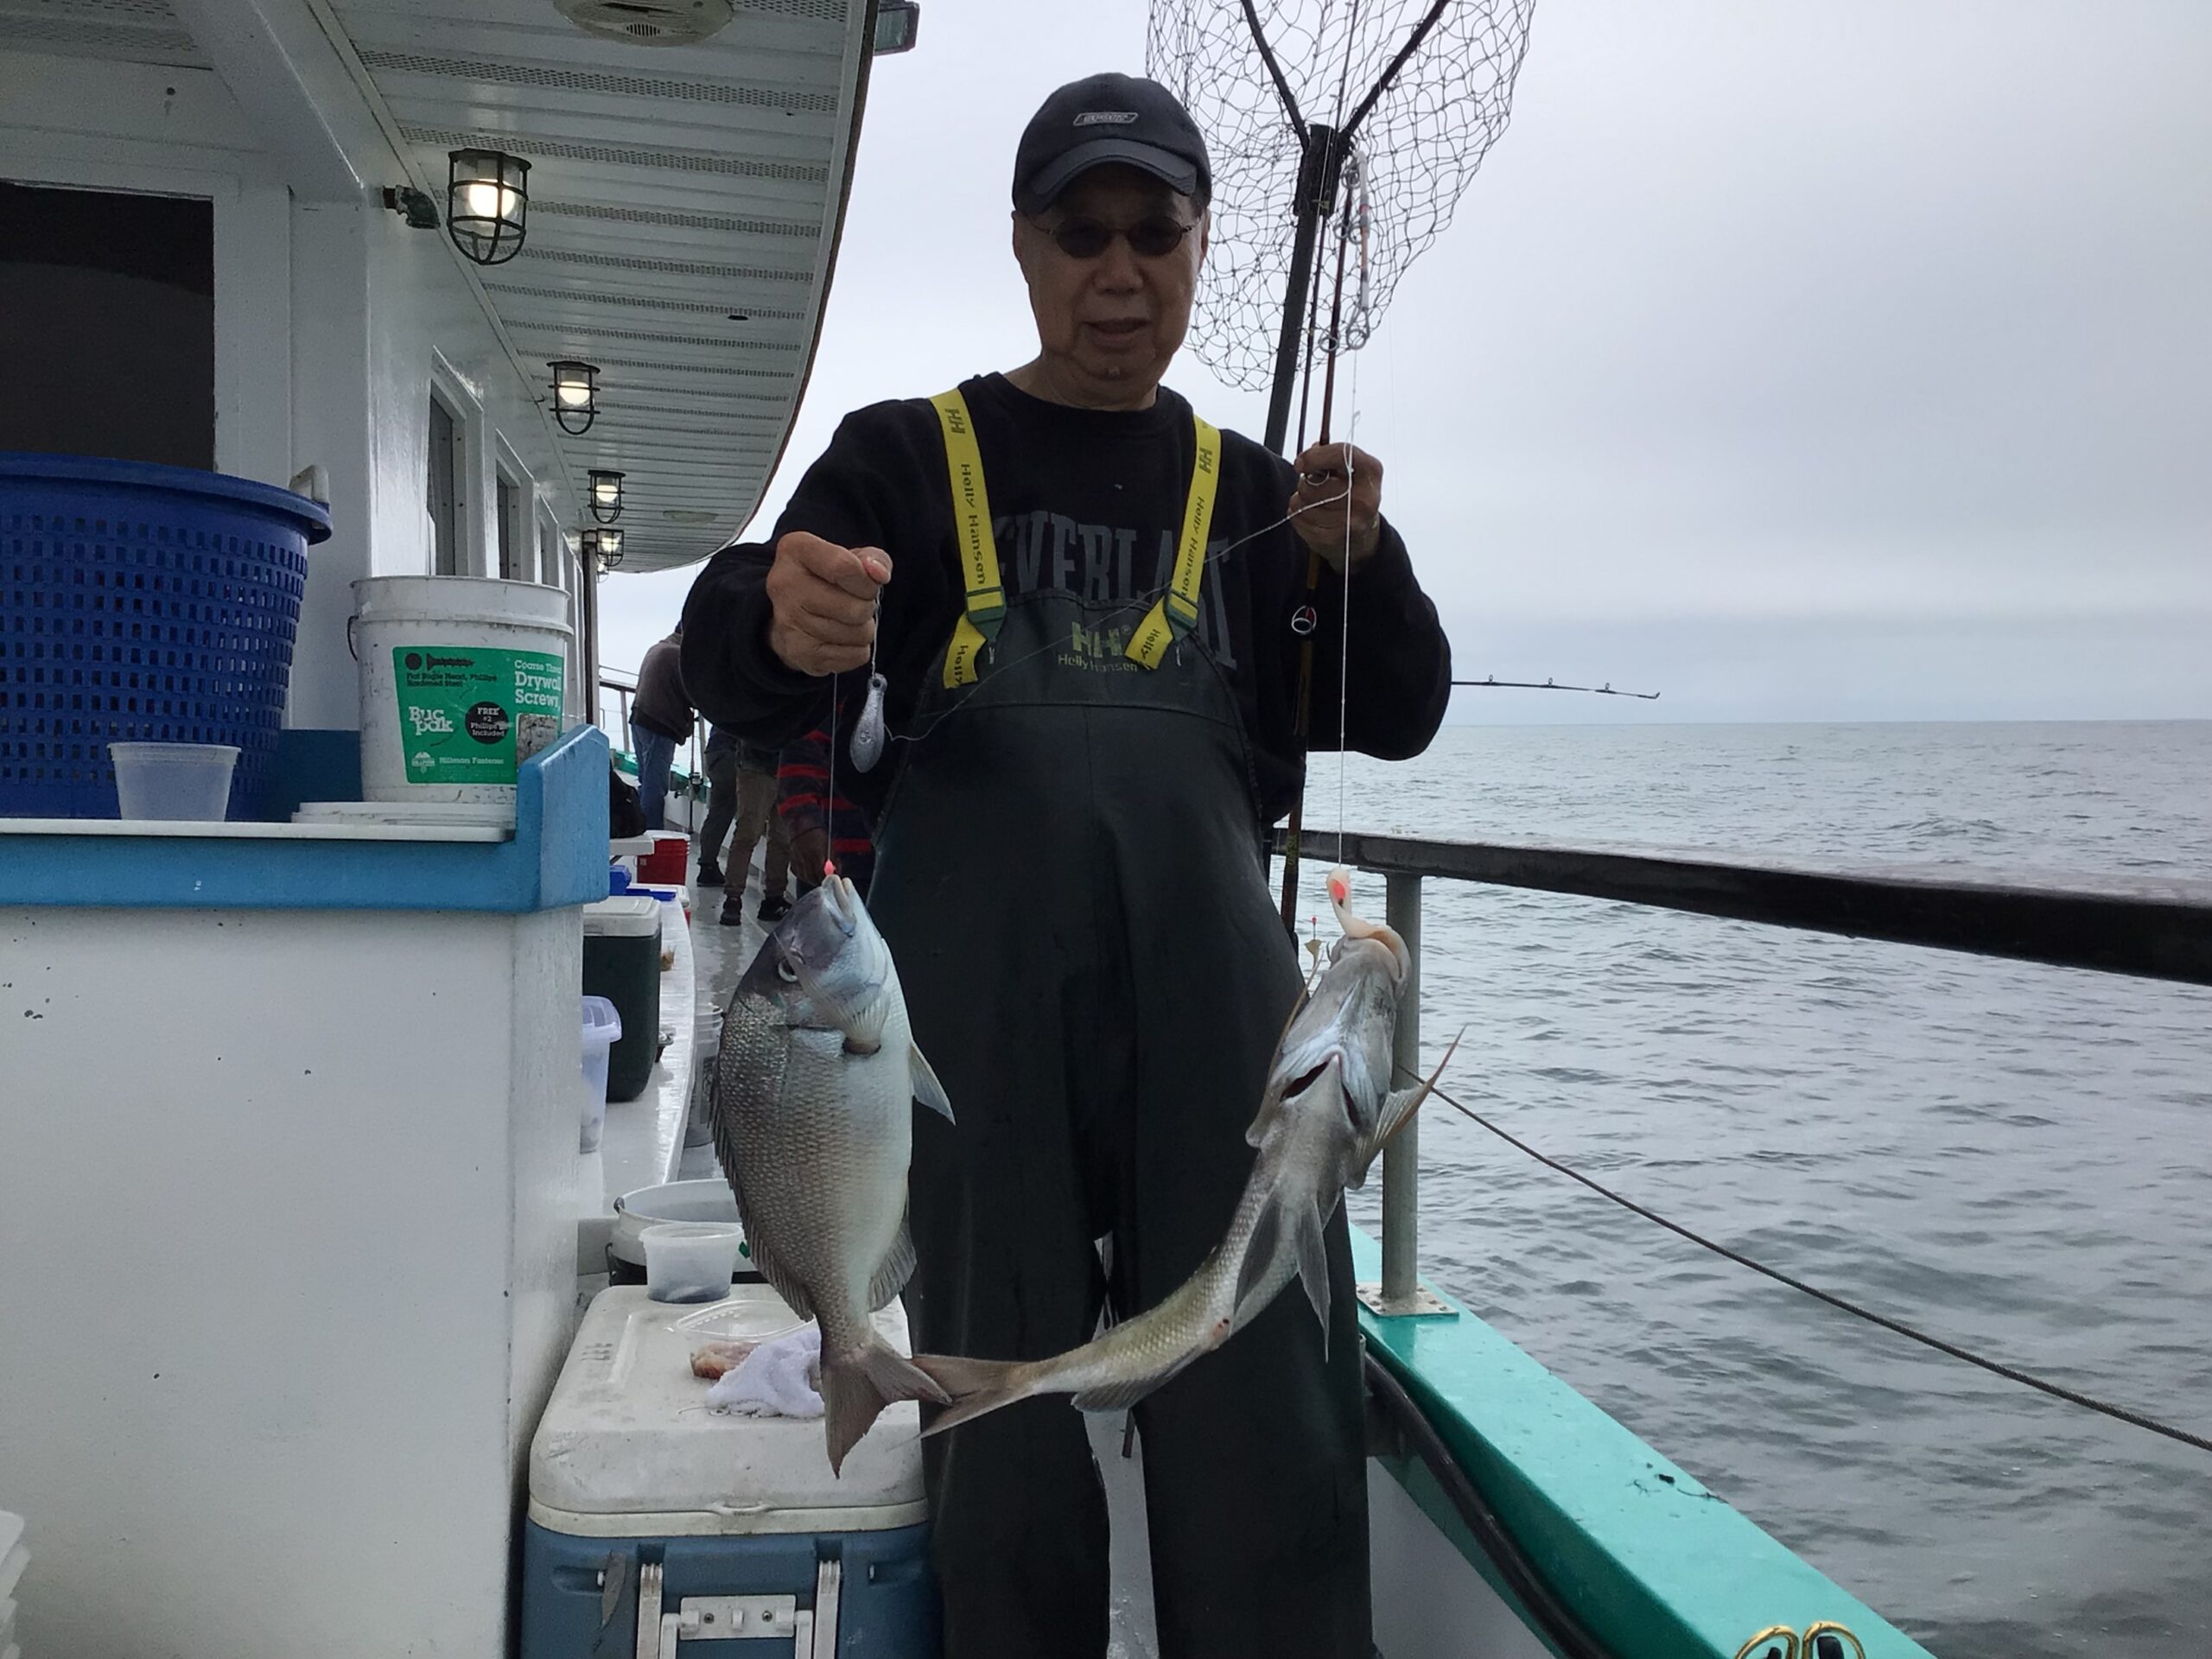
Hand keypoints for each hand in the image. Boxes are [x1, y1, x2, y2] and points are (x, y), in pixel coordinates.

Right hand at [765, 531, 891, 675]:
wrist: (793, 614)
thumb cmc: (828, 580)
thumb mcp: (852, 557)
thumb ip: (873, 558)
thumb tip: (879, 573)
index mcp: (796, 549)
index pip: (845, 568)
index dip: (868, 582)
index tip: (869, 585)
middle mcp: (784, 583)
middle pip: (854, 607)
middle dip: (866, 607)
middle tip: (855, 603)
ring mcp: (787, 620)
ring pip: (856, 633)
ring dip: (863, 630)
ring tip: (847, 621)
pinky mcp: (798, 652)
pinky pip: (854, 656)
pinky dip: (857, 650)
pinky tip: (842, 639)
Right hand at [789, 825, 828, 885]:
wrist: (801, 826)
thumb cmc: (817, 834)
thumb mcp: (829, 846)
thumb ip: (833, 860)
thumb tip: (837, 871)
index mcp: (816, 854)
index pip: (820, 873)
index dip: (825, 879)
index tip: (830, 881)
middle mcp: (805, 858)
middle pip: (811, 877)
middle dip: (819, 882)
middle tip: (824, 882)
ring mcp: (797, 860)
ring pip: (804, 877)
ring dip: (811, 880)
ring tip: (817, 880)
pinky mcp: (792, 860)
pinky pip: (797, 873)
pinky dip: (803, 876)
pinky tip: (808, 875)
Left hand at [1287, 442, 1383, 571]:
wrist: (1361, 536)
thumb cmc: (1353, 495)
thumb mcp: (1353, 469)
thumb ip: (1332, 455)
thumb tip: (1311, 451)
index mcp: (1371, 471)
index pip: (1340, 454)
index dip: (1314, 456)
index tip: (1300, 463)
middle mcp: (1365, 498)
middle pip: (1313, 483)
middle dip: (1306, 483)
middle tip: (1315, 487)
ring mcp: (1349, 521)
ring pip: (1301, 502)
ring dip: (1300, 500)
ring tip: (1315, 503)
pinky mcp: (1331, 538)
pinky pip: (1298, 518)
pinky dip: (1298, 516)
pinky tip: (1313, 517)